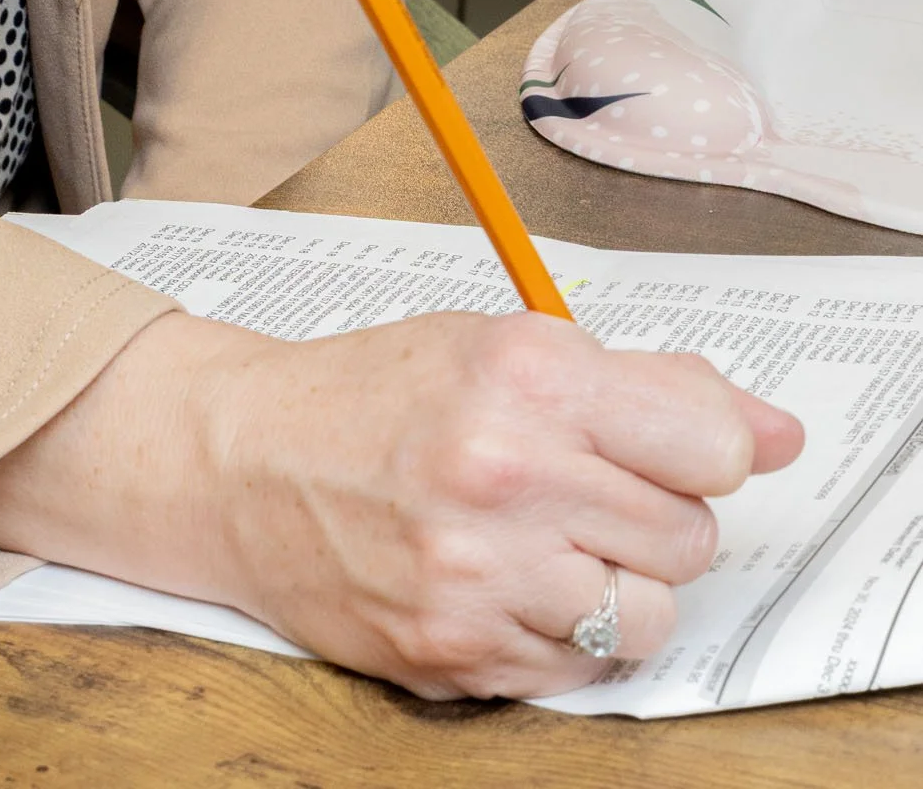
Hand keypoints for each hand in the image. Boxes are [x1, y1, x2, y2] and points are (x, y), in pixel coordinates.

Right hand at [0, 306, 802, 699]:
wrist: (239, 461)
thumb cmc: (372, 394)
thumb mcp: (501, 346)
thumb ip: (648, 386)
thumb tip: (772, 433)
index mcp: (524, 374)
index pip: (710, 446)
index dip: (702, 451)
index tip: (671, 449)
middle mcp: (504, 471)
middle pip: (688, 537)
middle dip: (652, 515)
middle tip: (584, 488)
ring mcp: (478, 571)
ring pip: (647, 615)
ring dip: (614, 585)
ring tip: (548, 543)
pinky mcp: (454, 649)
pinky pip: (579, 666)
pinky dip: (558, 633)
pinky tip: (504, 583)